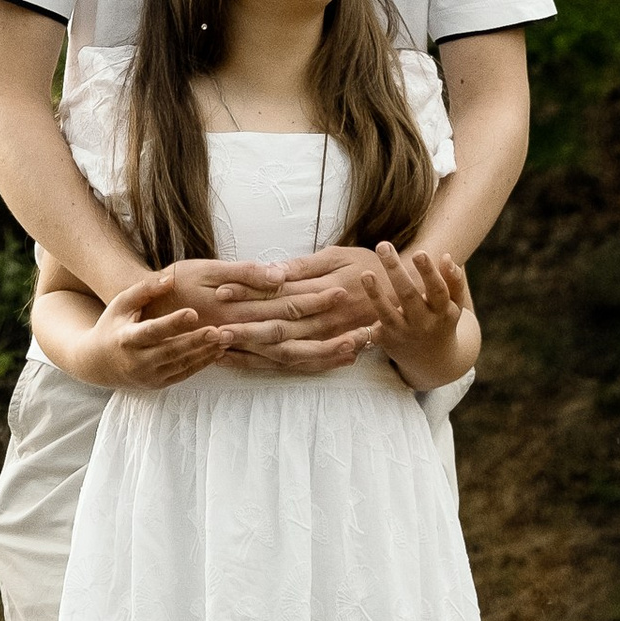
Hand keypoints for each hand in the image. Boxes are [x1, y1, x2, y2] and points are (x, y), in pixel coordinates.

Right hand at [74, 268, 244, 391]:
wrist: (99, 363)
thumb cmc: (113, 326)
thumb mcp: (121, 304)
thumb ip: (144, 290)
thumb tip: (170, 279)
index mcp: (127, 339)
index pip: (153, 331)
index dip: (173, 323)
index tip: (193, 312)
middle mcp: (138, 361)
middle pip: (171, 351)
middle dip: (196, 341)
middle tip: (219, 330)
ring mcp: (149, 375)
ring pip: (181, 365)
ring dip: (204, 353)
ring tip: (225, 339)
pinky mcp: (159, 383)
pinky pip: (184, 374)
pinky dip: (201, 364)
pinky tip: (217, 351)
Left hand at [209, 243, 402, 375]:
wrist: (405, 298)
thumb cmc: (366, 267)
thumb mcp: (338, 256)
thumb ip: (304, 267)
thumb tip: (273, 272)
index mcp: (324, 290)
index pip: (280, 293)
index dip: (250, 293)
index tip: (222, 292)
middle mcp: (324, 319)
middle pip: (279, 326)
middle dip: (245, 327)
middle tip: (214, 327)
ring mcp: (326, 338)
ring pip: (285, 349)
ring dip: (253, 350)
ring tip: (223, 349)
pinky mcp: (327, 350)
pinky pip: (296, 362)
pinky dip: (270, 364)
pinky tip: (245, 363)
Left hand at [352, 240, 475, 389]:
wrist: (434, 360)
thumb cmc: (442, 319)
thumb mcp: (454, 303)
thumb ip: (454, 280)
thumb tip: (447, 256)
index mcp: (443, 311)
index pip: (437, 290)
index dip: (429, 273)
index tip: (418, 252)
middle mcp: (423, 323)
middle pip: (408, 295)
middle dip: (395, 270)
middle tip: (382, 245)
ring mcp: (404, 333)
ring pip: (388, 313)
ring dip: (375, 293)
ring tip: (366, 272)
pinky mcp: (387, 340)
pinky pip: (371, 331)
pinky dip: (360, 324)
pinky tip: (349, 303)